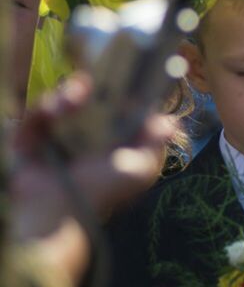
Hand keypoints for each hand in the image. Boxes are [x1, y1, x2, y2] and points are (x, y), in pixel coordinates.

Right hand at [10, 72, 174, 237]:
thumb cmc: (103, 193)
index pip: (117, 101)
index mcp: (112, 136)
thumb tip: (171, 122)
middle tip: (93, 79)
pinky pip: (36, 114)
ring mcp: (57, 132)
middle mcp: (86, 130)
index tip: (124, 73)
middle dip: (91, 84)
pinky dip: (44, 109)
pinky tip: (53, 111)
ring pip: (62, 99)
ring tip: (75, 95)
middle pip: (88, 94)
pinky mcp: (30, 137)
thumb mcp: (139, 169)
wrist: (59, 214)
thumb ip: (155, 144)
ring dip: (67, 94)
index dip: (121, 86)